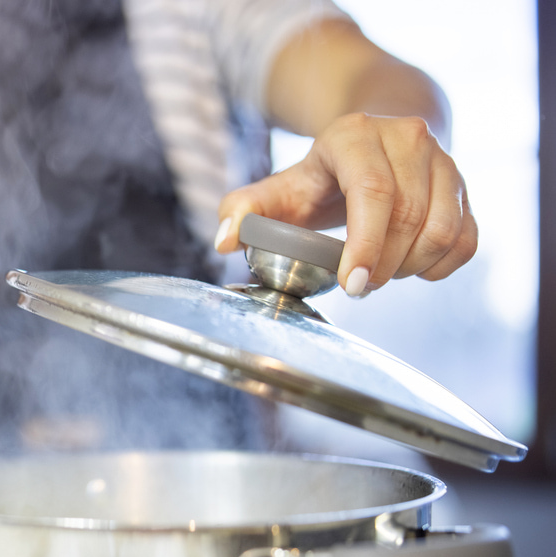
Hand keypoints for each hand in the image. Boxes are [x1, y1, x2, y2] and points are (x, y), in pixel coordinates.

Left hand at [215, 114, 477, 296]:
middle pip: (407, 217)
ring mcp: (443, 161)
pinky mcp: (464, 187)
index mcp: (355, 136)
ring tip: (379, 272)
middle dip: (381, 265)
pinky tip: (412, 268)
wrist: (375, 141)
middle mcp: (407, 139)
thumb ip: (242, 211)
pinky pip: (466, 239)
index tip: (352, 284)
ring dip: (410, 267)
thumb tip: (223, 241)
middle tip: (356, 285)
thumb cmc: (318, 176)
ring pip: (442, 230)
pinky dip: (440, 267)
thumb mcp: (276, 188)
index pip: (371, 192)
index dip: (365, 244)